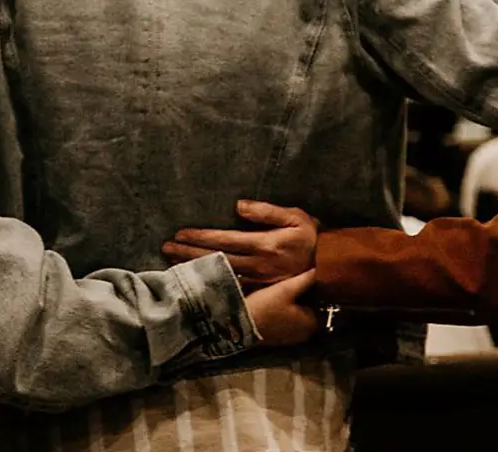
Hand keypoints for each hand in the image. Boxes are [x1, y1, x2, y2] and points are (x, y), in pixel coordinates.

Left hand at [164, 201, 316, 285]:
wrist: (331, 268)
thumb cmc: (312, 238)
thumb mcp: (295, 217)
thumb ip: (266, 211)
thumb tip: (238, 206)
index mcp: (263, 245)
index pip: (223, 240)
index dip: (200, 238)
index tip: (179, 235)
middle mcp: (257, 265)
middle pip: (216, 259)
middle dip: (189, 254)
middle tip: (166, 250)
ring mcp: (258, 281)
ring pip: (220, 275)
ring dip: (196, 269)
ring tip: (174, 265)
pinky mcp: (261, 291)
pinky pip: (232, 288)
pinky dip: (212, 284)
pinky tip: (199, 281)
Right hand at [243, 270, 318, 346]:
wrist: (238, 326)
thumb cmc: (265, 307)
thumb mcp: (286, 289)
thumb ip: (305, 279)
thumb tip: (320, 269)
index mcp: (313, 323)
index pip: (325, 305)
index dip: (320, 291)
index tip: (313, 278)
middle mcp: (306, 334)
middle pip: (312, 310)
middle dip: (308, 297)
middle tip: (300, 280)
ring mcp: (292, 338)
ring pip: (299, 315)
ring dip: (296, 305)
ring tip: (288, 288)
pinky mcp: (279, 337)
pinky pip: (289, 321)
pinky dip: (287, 312)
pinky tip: (278, 301)